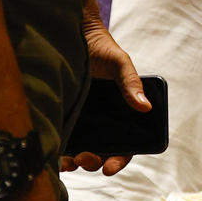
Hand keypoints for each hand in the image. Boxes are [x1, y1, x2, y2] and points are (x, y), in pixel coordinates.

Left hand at [60, 0, 148, 172]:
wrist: (71, 33)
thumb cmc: (100, 47)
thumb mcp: (119, 63)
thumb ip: (131, 83)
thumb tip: (146, 107)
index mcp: (121, 111)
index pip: (125, 143)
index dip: (120, 159)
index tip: (110, 167)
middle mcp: (102, 120)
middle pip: (102, 152)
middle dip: (95, 161)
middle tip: (86, 159)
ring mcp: (81, 120)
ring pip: (81, 150)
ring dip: (77, 161)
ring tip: (70, 161)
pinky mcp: (61, 115)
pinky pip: (62, 139)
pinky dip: (60, 152)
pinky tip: (55, 154)